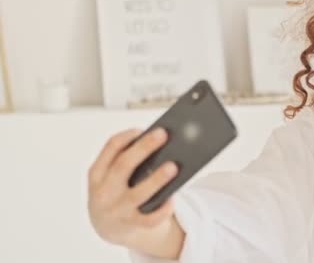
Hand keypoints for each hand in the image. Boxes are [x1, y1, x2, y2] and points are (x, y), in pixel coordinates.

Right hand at [87, 128, 179, 247]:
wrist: (109, 228)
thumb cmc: (116, 192)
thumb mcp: (111, 176)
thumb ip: (126, 160)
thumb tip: (160, 143)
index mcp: (97, 173)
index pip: (111, 147)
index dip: (129, 135)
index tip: (145, 128)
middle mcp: (103, 191)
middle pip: (123, 165)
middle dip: (144, 148)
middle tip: (163, 134)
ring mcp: (116, 210)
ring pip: (138, 194)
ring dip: (157, 179)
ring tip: (173, 167)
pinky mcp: (131, 226)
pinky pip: (150, 219)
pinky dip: (163, 209)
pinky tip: (172, 199)